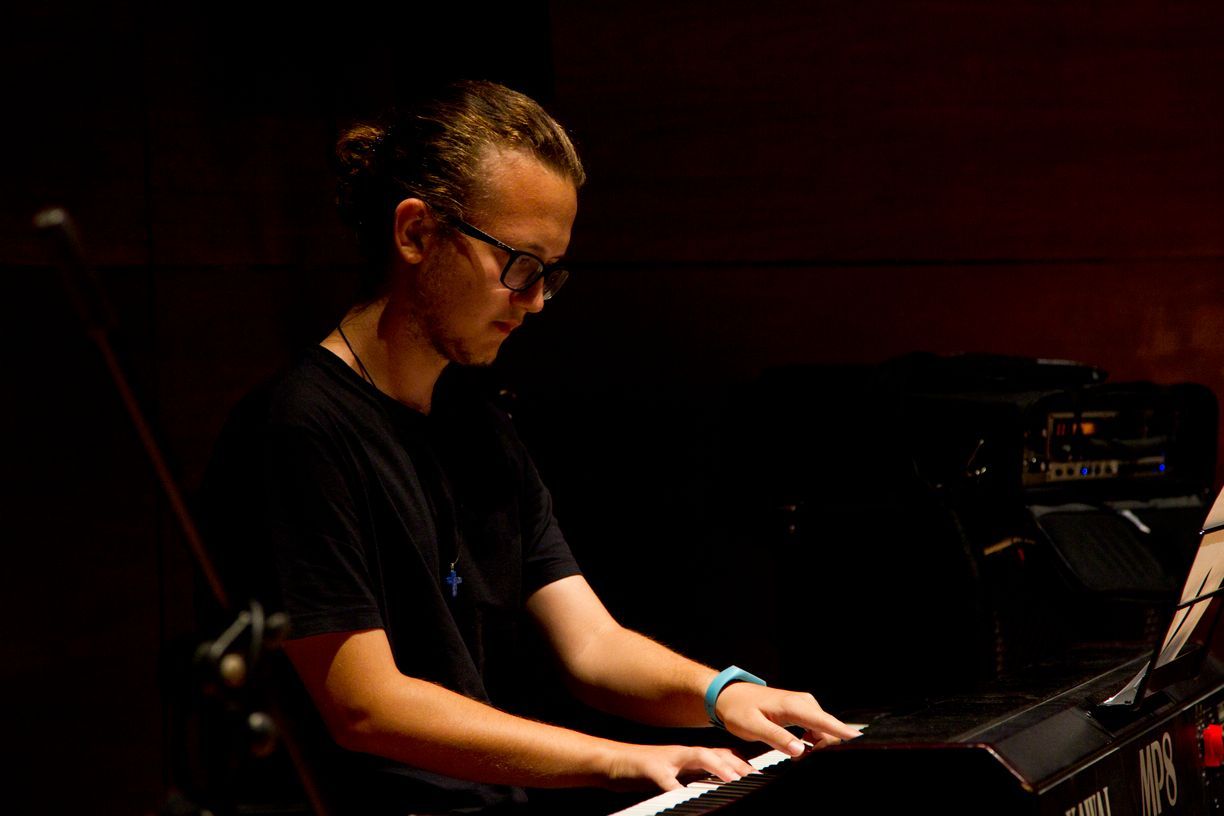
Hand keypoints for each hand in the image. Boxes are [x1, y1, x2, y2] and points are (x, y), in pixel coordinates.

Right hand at [602, 742, 756, 791]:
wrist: (608, 761)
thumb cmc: (639, 772)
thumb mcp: (670, 775)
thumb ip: (688, 778)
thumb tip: (709, 787)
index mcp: (686, 757)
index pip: (719, 754)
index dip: (739, 764)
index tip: (757, 775)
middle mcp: (680, 755)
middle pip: (715, 752)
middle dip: (736, 765)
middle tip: (754, 777)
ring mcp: (666, 759)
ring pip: (697, 756)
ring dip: (717, 766)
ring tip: (732, 778)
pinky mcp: (649, 767)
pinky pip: (666, 779)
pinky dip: (677, 788)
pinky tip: (684, 795)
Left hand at [714, 683, 860, 756]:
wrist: (730, 696)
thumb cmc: (738, 710)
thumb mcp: (753, 726)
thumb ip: (777, 738)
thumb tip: (800, 750)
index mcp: (794, 706)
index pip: (825, 721)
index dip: (844, 733)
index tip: (860, 741)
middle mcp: (804, 703)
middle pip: (829, 729)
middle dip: (825, 749)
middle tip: (802, 761)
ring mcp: (805, 706)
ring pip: (824, 731)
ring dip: (818, 747)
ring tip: (798, 757)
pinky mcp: (803, 711)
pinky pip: (817, 729)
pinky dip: (813, 742)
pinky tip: (799, 749)